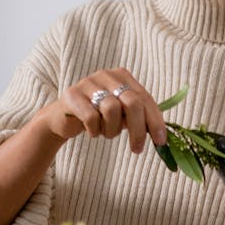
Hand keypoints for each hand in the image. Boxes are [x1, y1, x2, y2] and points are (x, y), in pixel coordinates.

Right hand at [40, 69, 167, 151]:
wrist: (63, 118)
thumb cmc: (98, 116)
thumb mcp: (122, 115)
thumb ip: (140, 117)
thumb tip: (162, 135)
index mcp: (123, 76)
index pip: (145, 98)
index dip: (155, 121)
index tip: (160, 141)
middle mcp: (106, 75)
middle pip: (132, 103)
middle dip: (138, 130)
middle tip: (137, 149)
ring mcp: (88, 82)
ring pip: (112, 110)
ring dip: (111, 130)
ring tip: (105, 132)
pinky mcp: (72, 94)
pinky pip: (91, 117)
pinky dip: (95, 130)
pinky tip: (92, 131)